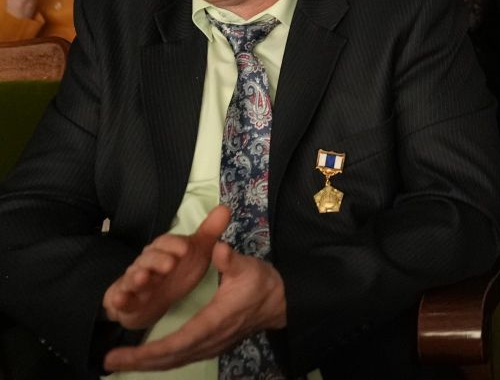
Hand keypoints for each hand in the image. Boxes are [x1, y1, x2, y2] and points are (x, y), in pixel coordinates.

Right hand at [102, 205, 228, 330]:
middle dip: (157, 260)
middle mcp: (145, 263)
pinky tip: (119, 300)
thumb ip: (209, 232)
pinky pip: (119, 299)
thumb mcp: (197, 252)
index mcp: (163, 250)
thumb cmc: (178, 271)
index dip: (174, 245)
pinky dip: (118, 299)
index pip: (166, 242)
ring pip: (133, 277)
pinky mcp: (126, 301)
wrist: (157, 299)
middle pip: (149, 258)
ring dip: (136, 277)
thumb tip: (224, 208)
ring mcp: (133, 281)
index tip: (186, 248)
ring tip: (142, 278)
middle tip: (170, 264)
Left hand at [103, 235, 286, 372]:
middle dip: (138, 361)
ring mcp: (210, 347)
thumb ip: (231, 260)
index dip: (148, 351)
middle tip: (108, 361)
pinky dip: (159, 360)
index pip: (177, 342)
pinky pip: (180, 358)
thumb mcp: (248, 266)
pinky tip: (145, 359)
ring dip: (146, 363)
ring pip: (173, 361)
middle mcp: (210, 340)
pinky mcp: (210, 346)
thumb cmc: (261, 283)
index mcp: (214, 321)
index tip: (121, 353)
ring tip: (119, 361)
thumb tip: (218, 249)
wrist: (279, 302)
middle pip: (170, 358)